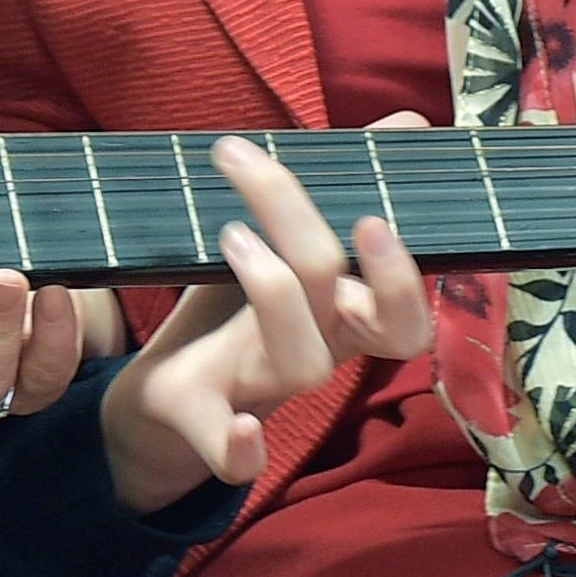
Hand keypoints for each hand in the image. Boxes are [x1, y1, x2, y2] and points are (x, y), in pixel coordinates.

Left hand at [95, 127, 435, 512]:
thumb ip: (344, 182)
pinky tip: (243, 430)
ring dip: (273, 290)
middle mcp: (319, 352)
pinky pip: (232, 453)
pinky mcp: (205, 416)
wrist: (166, 387)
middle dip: (338, 255)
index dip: (402, 276)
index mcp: (344, 316)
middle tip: (294, 186)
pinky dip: (242, 448)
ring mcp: (264, 386)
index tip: (376, 214)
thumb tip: (409, 123)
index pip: (405, 312)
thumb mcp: (286, 239)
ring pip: (304, 362)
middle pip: (362, 320)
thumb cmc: (238, 304)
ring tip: (232, 232)